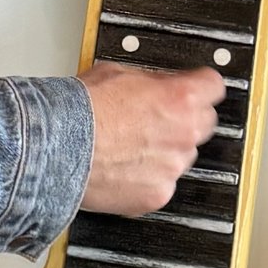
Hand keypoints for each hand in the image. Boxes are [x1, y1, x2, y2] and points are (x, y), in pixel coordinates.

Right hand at [77, 62, 224, 215]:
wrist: (54, 147)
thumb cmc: (79, 110)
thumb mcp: (117, 72)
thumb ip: (152, 81)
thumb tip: (159, 84)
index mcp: (180, 98)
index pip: (213, 87)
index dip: (200, 87)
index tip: (196, 89)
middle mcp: (184, 134)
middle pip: (203, 123)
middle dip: (185, 119)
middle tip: (155, 119)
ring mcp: (173, 168)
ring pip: (181, 157)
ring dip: (164, 151)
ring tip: (129, 147)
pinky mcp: (157, 195)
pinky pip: (162, 184)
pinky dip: (147, 179)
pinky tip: (123, 168)